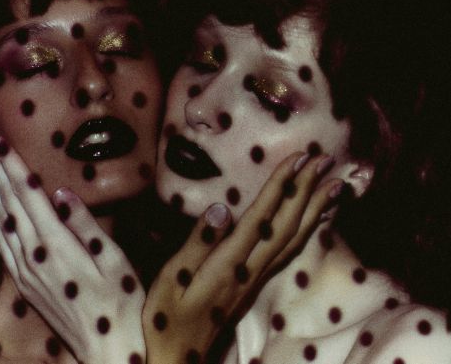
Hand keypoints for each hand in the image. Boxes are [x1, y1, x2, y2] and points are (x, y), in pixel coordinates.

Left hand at [0, 130, 145, 363]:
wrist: (107, 349)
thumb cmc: (119, 302)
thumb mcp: (113, 260)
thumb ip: (85, 226)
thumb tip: (60, 193)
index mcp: (57, 246)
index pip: (28, 193)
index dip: (10, 163)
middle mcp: (34, 256)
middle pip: (8, 202)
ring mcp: (25, 270)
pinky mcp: (24, 282)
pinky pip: (0, 243)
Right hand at [143, 152, 341, 363]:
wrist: (180, 359)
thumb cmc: (167, 318)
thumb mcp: (172, 279)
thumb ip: (198, 243)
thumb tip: (222, 208)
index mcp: (229, 263)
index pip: (261, 216)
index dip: (281, 186)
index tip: (299, 158)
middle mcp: (251, 269)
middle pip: (287, 225)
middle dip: (307, 189)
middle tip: (325, 160)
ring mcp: (257, 277)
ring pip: (294, 239)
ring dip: (315, 208)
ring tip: (334, 185)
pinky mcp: (256, 282)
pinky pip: (290, 251)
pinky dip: (307, 230)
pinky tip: (314, 218)